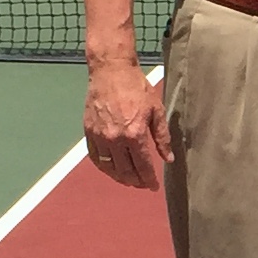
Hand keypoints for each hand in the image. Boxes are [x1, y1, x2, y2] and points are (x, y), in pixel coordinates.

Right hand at [83, 55, 168, 189]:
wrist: (111, 71)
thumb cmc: (136, 87)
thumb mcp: (156, 110)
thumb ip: (162, 137)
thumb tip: (168, 158)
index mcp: (134, 134)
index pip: (143, 166)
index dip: (149, 179)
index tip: (154, 186)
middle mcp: (115, 138)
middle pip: (126, 171)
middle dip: (136, 182)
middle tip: (143, 185)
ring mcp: (100, 136)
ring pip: (109, 168)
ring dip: (120, 178)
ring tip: (129, 180)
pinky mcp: (89, 132)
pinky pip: (96, 157)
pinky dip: (104, 167)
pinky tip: (112, 169)